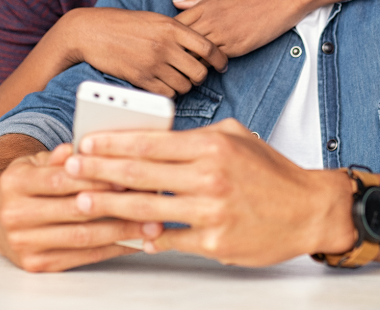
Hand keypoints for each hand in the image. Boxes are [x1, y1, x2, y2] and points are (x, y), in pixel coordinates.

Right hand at [0, 140, 162, 271]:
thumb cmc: (26, 183)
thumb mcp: (36, 161)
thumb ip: (61, 155)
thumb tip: (81, 146)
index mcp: (16, 182)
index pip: (61, 180)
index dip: (95, 179)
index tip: (127, 177)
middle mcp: (15, 215)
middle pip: (74, 211)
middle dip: (115, 206)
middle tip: (150, 201)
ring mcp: (24, 243)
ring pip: (81, 237)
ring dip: (120, 232)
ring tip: (150, 225)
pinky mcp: (35, 264)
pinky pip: (80, 257)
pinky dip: (110, 249)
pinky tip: (132, 241)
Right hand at [50, 8, 227, 96]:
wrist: (92, 32)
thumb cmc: (125, 24)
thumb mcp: (155, 19)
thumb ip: (178, 31)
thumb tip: (200, 45)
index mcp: (172, 27)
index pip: (208, 47)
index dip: (220, 59)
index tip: (221, 65)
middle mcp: (165, 46)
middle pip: (199, 71)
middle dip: (200, 75)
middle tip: (194, 74)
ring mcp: (153, 64)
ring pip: (185, 85)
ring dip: (184, 85)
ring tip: (177, 78)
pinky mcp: (141, 79)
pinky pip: (167, 94)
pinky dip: (169, 92)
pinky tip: (164, 85)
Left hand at [63, 119, 355, 265]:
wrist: (308, 209)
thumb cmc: (271, 171)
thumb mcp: (236, 136)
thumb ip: (196, 136)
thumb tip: (156, 138)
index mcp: (212, 145)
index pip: (151, 142)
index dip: (113, 143)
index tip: (87, 142)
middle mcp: (210, 176)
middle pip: (140, 174)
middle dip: (99, 171)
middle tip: (70, 169)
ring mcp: (211, 212)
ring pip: (147, 208)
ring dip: (110, 205)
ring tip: (84, 200)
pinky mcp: (214, 243)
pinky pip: (169, 240)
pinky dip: (145, 236)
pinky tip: (124, 232)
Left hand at [173, 0, 308, 57]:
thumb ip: (199, 0)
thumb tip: (176, 3)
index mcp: (206, 5)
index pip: (176, 25)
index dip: (170, 36)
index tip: (169, 43)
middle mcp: (211, 20)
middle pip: (182, 42)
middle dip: (176, 52)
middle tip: (174, 61)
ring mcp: (224, 34)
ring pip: (197, 54)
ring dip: (192, 62)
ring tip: (190, 68)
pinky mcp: (238, 46)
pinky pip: (217, 60)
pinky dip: (211, 65)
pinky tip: (211, 66)